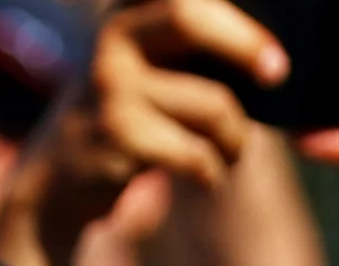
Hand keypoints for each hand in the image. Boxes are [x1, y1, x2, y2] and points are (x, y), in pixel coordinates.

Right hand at [0, 0, 282, 265]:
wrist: (61, 175)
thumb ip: (193, 45)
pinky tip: (207, 175)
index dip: (234, 18)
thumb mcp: (150, 64)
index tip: (272, 48)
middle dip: (246, 44)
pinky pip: (197, 154)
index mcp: (129, 9)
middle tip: (277, 73)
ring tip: (230, 151)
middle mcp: (113, 34)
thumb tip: (269, 53)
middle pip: (188, 16)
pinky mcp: (116, 134)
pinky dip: (213, 172)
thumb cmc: (130, 116)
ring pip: (213, 104)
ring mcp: (111, 84)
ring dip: (236, 141)